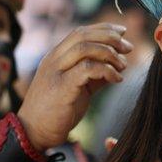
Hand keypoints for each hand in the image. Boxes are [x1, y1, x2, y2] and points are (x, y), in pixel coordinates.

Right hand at [17, 24, 132, 150]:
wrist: (33, 132)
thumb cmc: (55, 111)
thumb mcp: (76, 87)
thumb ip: (92, 75)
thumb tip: (117, 66)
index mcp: (56, 57)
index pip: (80, 32)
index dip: (103, 29)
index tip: (122, 32)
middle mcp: (53, 60)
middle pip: (83, 35)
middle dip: (110, 37)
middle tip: (128, 48)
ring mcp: (55, 72)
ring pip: (85, 48)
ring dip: (110, 54)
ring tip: (123, 66)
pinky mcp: (61, 88)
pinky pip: (87, 69)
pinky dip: (106, 71)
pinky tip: (117, 79)